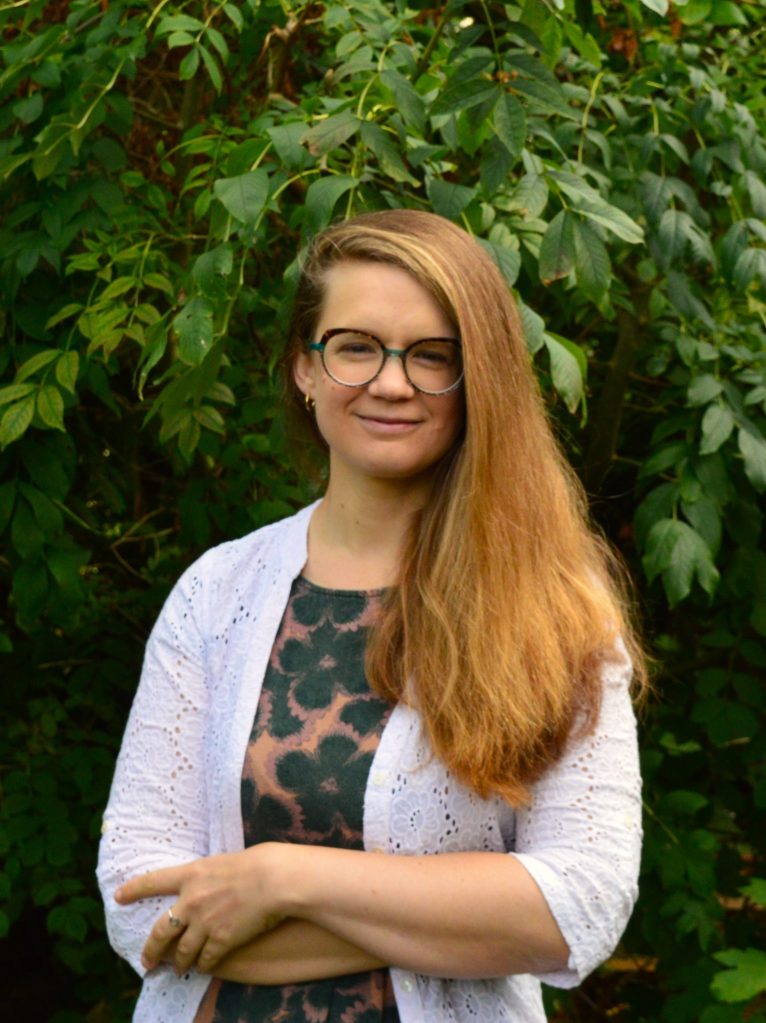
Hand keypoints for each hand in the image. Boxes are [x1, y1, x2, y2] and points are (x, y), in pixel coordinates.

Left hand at [115, 845, 285, 974]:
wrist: (274, 879)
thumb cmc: (256, 864)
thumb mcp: (222, 862)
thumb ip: (206, 877)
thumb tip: (203, 886)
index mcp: (191, 874)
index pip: (153, 881)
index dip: (133, 889)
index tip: (118, 896)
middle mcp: (192, 900)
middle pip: (161, 930)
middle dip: (151, 949)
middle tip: (146, 961)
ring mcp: (204, 922)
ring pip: (182, 951)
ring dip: (178, 962)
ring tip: (177, 968)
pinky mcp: (221, 939)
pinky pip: (205, 959)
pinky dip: (203, 964)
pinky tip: (203, 966)